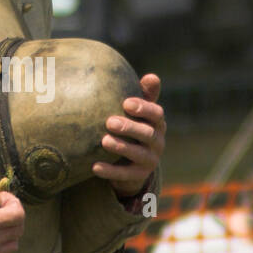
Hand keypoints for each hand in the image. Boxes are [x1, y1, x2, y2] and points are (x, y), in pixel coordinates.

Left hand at [93, 73, 164, 196]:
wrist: (133, 162)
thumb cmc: (133, 128)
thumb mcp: (138, 113)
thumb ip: (143, 95)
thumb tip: (152, 76)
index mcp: (157, 123)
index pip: (157, 114)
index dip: (144, 108)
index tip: (126, 103)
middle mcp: (157, 141)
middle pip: (148, 134)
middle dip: (130, 127)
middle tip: (109, 121)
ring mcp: (150, 160)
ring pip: (139, 154)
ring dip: (121, 147)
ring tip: (103, 141)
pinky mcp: (139, 176)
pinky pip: (125, 174)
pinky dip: (110, 171)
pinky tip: (95, 166)